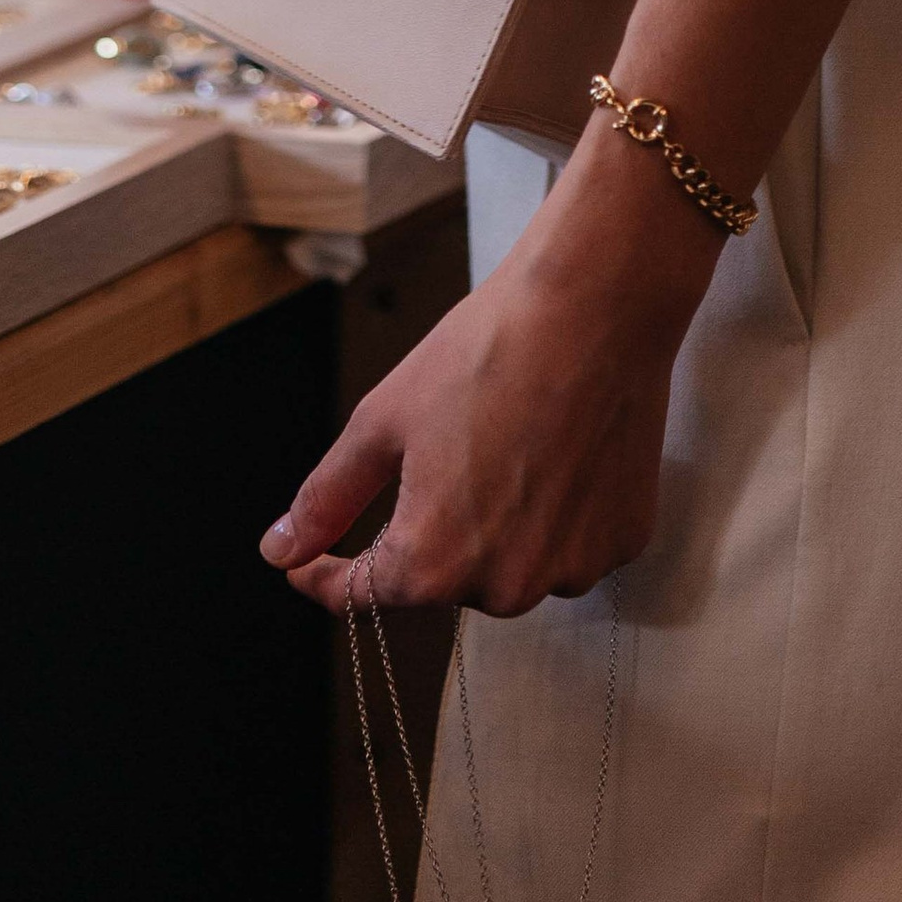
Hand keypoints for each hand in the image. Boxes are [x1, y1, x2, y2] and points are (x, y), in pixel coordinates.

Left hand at [260, 139, 719, 615]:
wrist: (594, 305)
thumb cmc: (485, 353)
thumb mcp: (382, 420)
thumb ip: (328, 498)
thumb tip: (280, 550)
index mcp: (433, 562)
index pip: (364, 596)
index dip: (328, 577)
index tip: (308, 562)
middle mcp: (503, 587)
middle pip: (443, 578)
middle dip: (427, 529)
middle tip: (442, 450)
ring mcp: (571, 570)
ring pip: (508, 565)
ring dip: (494, 526)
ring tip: (505, 441)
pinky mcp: (621, 543)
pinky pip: (568, 546)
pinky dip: (554, 514)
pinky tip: (555, 450)